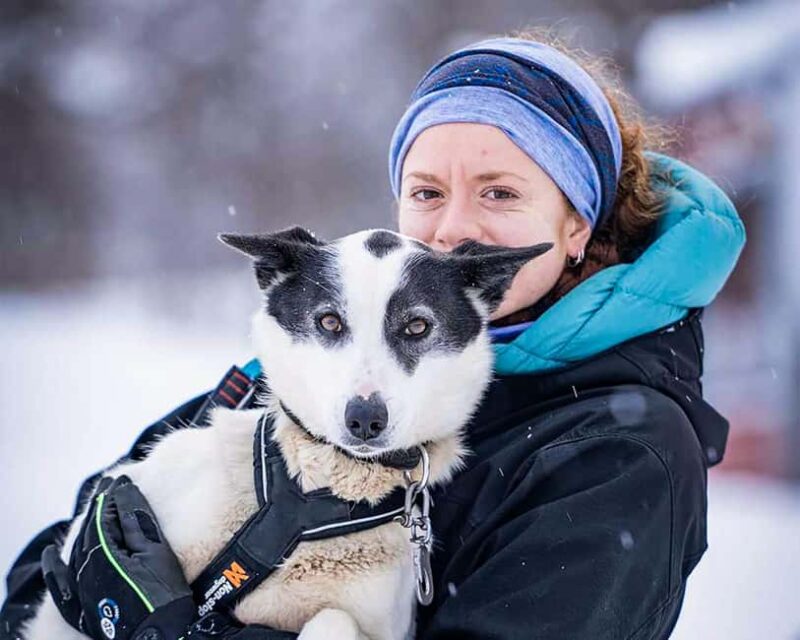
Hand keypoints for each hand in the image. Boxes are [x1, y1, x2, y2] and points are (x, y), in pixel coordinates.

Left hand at [42, 475, 195, 639]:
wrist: (159, 632)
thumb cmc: (163, 592)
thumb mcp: (156, 550)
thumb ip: (135, 519)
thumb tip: (123, 492)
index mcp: (103, 554)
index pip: (104, 515)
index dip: (113, 495)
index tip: (121, 479)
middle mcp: (85, 570)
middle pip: (90, 528)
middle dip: (101, 505)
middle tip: (110, 484)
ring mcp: (80, 589)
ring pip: (77, 548)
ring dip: (86, 525)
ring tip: (97, 506)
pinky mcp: (80, 606)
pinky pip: (60, 583)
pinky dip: (54, 568)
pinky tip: (50, 555)